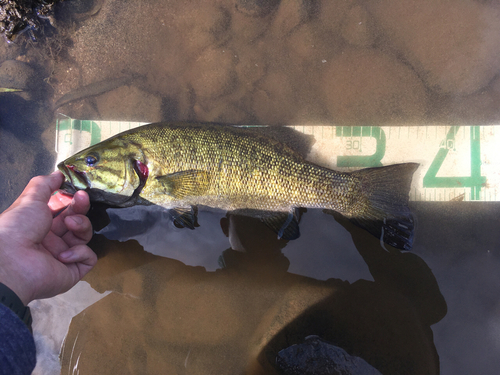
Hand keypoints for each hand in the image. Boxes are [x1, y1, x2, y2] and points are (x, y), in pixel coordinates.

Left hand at [0, 171, 96, 304]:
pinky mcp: (72, 270)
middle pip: (77, 221)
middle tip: (81, 199)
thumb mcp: (30, 199)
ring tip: (70, 225)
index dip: (72, 200)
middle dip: (80, 209)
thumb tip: (57, 174)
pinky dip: (79, 253)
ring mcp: (63, 256)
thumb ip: (45, 184)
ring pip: (84, 237)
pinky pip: (87, 258)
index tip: (77, 190)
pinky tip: (63, 254)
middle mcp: (51, 241)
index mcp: (39, 225)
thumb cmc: (16, 229)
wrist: (12, 261)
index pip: (64, 210)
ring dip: (81, 227)